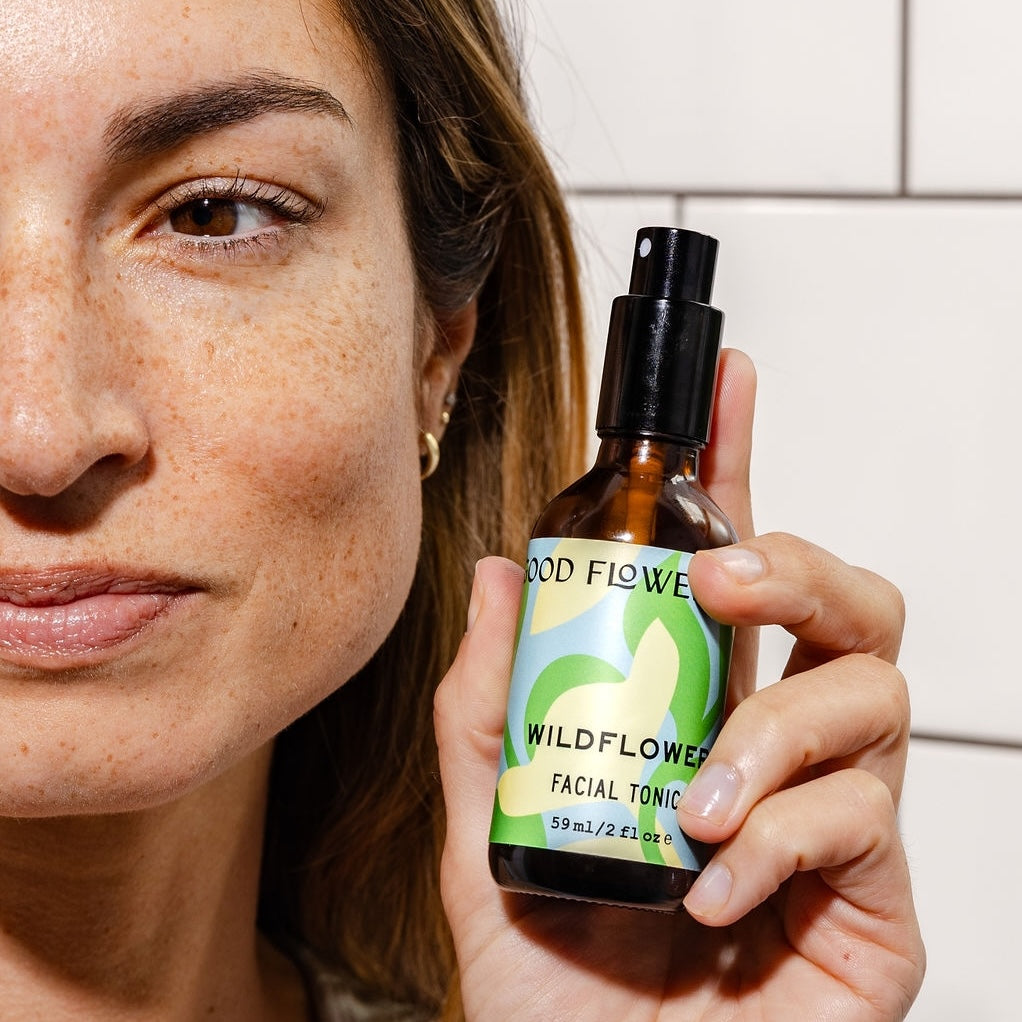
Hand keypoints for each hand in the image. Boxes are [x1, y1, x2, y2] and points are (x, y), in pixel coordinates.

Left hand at [434, 350, 924, 1019]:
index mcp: (694, 715)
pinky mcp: (876, 901)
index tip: (728, 390)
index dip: (739, 472)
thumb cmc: (554, 986)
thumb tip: (498, 575)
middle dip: (795, 564)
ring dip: (777, 729)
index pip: (735, 572)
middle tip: (724, 578)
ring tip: (697, 799)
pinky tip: (717, 885)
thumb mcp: (485, 834)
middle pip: (847, 605)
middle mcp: (777, 749)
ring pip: (872, 697)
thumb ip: (485, 709)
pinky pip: (865, 822)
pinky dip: (782, 837)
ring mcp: (836, 820)